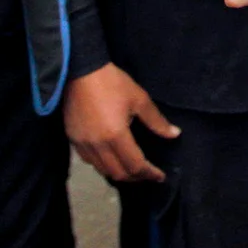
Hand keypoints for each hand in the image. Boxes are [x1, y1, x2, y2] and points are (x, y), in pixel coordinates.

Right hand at [63, 64, 178, 182]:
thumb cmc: (112, 82)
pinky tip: (110, 157)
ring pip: (102, 170)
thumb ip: (156, 121)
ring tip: (130, 168)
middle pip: (118, 173)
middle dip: (135, 177)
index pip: (135, 165)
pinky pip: (89, 160)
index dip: (150, 173)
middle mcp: (98, 145)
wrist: (81, 70)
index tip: (160, 176)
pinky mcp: (73, 139)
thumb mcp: (139, 99)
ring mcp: (83, 143)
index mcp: (116, 135)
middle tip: (147, 173)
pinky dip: (102, 164)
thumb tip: (174, 134)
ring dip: (118, 173)